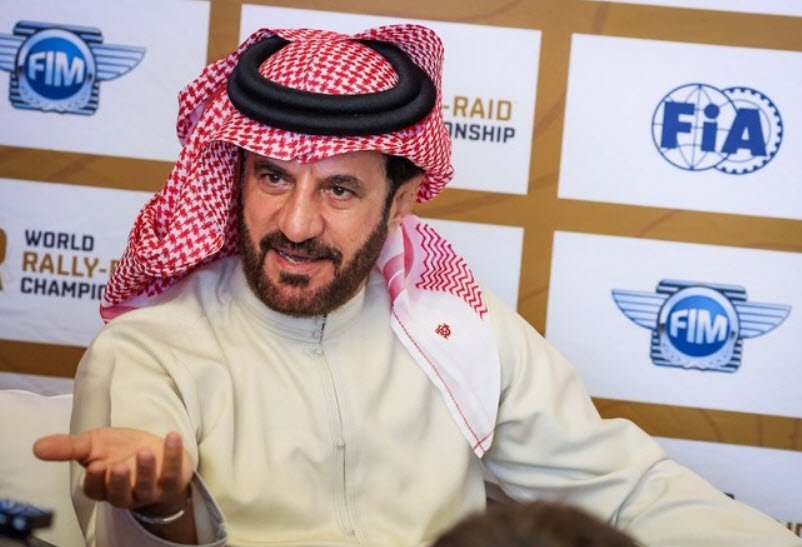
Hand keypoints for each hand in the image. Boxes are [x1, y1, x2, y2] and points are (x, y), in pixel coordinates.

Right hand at [33, 428, 192, 514]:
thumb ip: (68, 447)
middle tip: (118, 466)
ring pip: (147, 486)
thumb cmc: (121, 450)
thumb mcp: (94, 445)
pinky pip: (173, 471)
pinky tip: (172, 437)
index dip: (96, 481)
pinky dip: (173, 454)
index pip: (96, 490)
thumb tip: (37, 447)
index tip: (95, 467)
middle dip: (119, 481)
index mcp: (104, 486)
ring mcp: (151, 489)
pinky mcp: (172, 481)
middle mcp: (127, 493)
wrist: (156, 452)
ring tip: (144, 452)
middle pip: (120, 494)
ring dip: (146, 470)